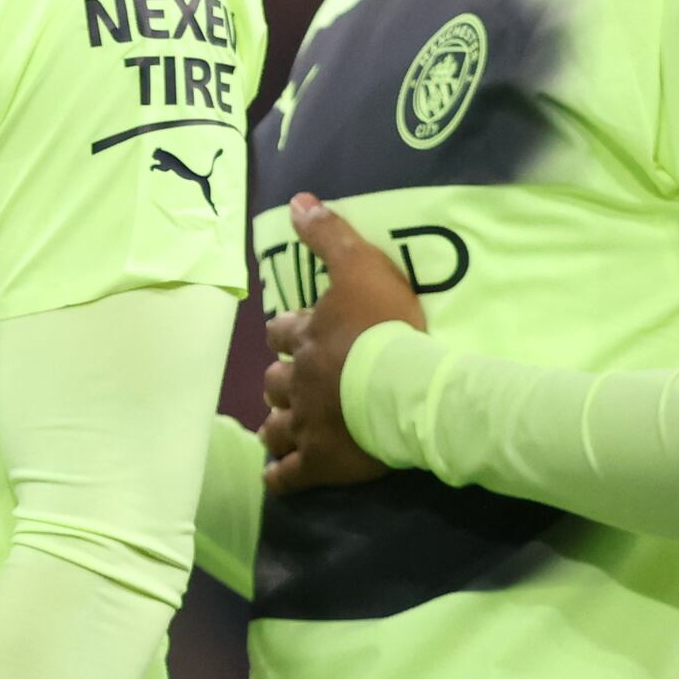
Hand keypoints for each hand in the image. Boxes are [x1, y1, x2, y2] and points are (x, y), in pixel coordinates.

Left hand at [260, 194, 425, 492]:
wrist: (404, 387)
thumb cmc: (386, 327)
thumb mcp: (361, 267)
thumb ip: (330, 235)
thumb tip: (297, 201)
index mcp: (306, 339)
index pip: (281, 333)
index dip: (285, 333)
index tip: (292, 334)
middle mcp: (297, 382)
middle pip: (274, 382)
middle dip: (280, 383)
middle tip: (291, 385)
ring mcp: (306, 426)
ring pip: (275, 428)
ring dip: (275, 426)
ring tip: (279, 429)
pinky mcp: (320, 463)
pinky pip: (288, 475)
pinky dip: (280, 476)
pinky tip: (278, 477)